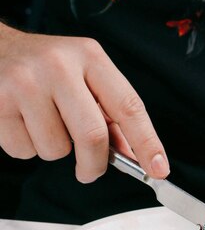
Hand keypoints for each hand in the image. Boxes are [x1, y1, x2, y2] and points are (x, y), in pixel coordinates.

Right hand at [0, 24, 168, 182]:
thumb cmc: (44, 69)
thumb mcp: (83, 79)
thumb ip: (110, 117)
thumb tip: (134, 156)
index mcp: (90, 58)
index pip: (129, 107)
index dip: (148, 143)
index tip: (159, 170)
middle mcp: (59, 66)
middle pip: (93, 136)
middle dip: (94, 165)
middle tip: (89, 171)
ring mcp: (26, 83)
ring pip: (56, 149)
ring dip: (54, 151)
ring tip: (42, 124)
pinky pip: (25, 151)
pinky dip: (26, 148)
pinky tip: (21, 122)